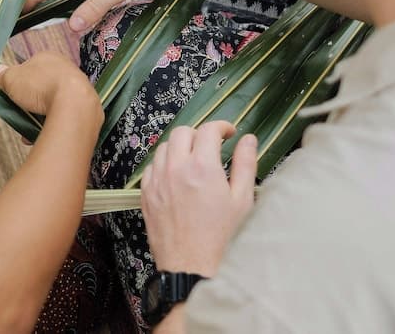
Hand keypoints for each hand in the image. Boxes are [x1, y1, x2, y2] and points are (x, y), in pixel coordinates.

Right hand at [0, 52, 101, 130]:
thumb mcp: (12, 78)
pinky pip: (58, 117)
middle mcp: (64, 71)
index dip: (9, 84)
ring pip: (47, 104)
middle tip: (6, 114)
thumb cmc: (43, 87)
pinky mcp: (81, 109)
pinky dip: (45, 126)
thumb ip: (3, 75)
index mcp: (47, 58)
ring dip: (31, 117)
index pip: (25, 70)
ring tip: (21, 128)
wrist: (73, 107)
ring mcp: (75, 90)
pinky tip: (35, 134)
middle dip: (19, 103)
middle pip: (35, 88)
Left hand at [141, 122, 256, 276]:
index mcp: (202, 167)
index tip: (229, 133)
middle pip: (182, 132)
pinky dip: (164, 164)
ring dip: (180, 147)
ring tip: (194, 160)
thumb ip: (245, 164)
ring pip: (164, 147)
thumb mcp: (243, 201)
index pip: (208, 130)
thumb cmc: (221, 239)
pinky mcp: (146, 194)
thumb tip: (247, 140)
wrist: (192, 268)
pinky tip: (177, 176)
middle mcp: (175, 169)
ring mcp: (157, 181)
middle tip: (212, 146)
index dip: (221, 126)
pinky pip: (152, 166)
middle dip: (199, 134)